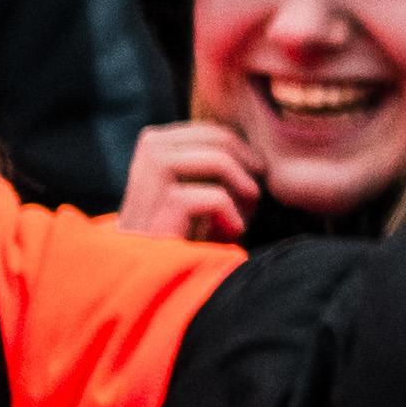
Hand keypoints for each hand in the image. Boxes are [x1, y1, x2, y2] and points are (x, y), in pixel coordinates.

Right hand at [111, 117, 261, 243]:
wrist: (157, 276)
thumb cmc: (186, 230)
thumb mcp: (199, 186)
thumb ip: (215, 159)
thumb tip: (258, 139)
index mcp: (155, 144)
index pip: (211, 130)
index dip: (239, 151)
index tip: (251, 179)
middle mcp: (147, 155)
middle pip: (215, 138)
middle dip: (244, 165)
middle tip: (254, 195)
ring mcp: (147, 182)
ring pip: (214, 160)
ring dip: (241, 187)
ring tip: (247, 213)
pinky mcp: (157, 212)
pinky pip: (212, 197)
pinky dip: (232, 216)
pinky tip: (230, 235)